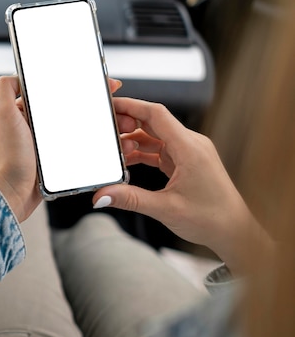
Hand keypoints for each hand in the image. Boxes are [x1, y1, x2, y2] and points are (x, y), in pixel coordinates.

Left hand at [0, 76, 122, 222]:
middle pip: (70, 109)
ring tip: (118, 124)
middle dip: (94, 105)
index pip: (55, 91)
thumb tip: (18, 73)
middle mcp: (35, 128)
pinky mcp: (55, 164)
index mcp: (23, 112)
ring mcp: (46, 146)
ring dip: (98, 126)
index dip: (77, 84)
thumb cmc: (5, 157)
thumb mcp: (1, 113)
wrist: (9, 194)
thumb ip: (5, 88)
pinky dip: (93, 146)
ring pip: (78, 129)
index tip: (99, 83)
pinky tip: (107, 143)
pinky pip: (78, 150)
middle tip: (115, 105)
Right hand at [92, 97, 269, 272]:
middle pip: (153, 122)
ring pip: (154, 136)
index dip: (131, 106)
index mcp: (190, 148)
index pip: (156, 114)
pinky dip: (142, 153)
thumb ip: (130, 199)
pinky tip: (127, 162)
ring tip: (115, 153)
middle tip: (106, 134)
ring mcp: (190, 152)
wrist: (234, 232)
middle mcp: (191, 145)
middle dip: (128, 124)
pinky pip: (160, 150)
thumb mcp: (165, 209)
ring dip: (134, 142)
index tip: (112, 104)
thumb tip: (102, 195)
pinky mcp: (187, 162)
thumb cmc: (212, 218)